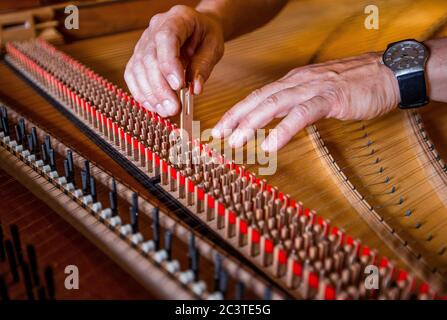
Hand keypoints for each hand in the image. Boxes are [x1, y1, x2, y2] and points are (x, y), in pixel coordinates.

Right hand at [124, 5, 224, 116]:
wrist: (197, 29)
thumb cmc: (206, 36)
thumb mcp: (214, 47)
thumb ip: (204, 66)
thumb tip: (195, 89)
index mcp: (177, 18)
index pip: (166, 38)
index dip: (169, 63)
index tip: (179, 86)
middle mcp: (155, 28)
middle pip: (148, 58)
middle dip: (160, 87)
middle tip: (173, 108)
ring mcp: (143, 42)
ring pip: (137, 69)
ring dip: (151, 94)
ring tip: (166, 111)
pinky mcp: (138, 57)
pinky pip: (132, 76)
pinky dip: (142, 93)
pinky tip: (154, 106)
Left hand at [212, 52, 399, 151]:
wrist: (390, 72)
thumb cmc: (357, 85)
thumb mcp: (321, 92)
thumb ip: (300, 103)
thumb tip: (282, 119)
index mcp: (295, 81)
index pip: (259, 96)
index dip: (238, 111)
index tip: (222, 127)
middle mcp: (299, 81)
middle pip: (258, 99)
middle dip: (235, 118)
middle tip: (217, 136)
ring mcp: (313, 88)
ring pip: (274, 104)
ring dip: (251, 124)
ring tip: (236, 142)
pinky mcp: (330, 98)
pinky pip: (302, 114)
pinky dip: (284, 130)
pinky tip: (271, 145)